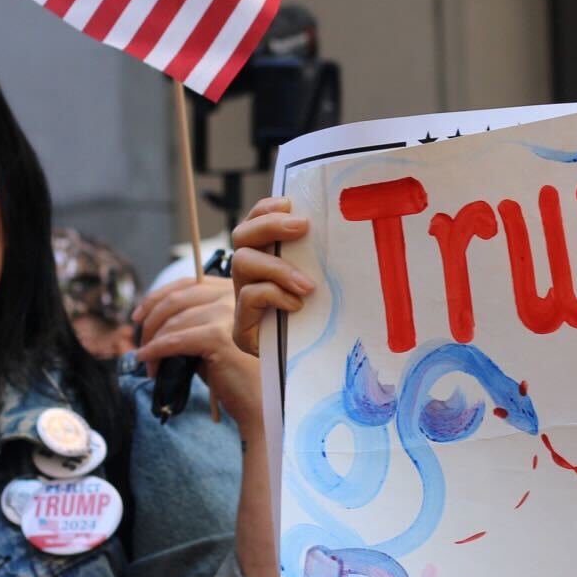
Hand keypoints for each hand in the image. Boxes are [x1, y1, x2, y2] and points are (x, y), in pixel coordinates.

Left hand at [131, 275, 257, 412]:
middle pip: (177, 298)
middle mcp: (236, 295)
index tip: (138, 316)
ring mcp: (229, 313)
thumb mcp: (217, 339)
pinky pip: (174, 341)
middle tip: (140, 343)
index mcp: (238, 290)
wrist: (264, 404)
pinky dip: (155, 351)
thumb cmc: (240, 376)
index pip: (190, 283)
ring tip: (150, 366)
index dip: (158, 297)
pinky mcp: (219, 336)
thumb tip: (153, 322)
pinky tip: (146, 360)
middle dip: (150, 321)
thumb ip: (194, 323)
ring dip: (153, 343)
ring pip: (173, 322)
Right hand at [230, 195, 314, 357]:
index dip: (266, 209)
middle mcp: (248, 277)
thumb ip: (314, 260)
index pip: (254, 222)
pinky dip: (274, 294)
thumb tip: (336, 225)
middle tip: (301, 227)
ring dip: (277, 267)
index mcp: (265, 260)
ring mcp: (240, 301)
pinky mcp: (241, 327)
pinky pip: (249, 296)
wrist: (309, 372)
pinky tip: (297, 305)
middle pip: (242, 235)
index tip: (291, 203)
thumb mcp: (319, 285)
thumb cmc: (319, 324)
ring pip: (242, 262)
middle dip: (270, 226)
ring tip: (306, 284)